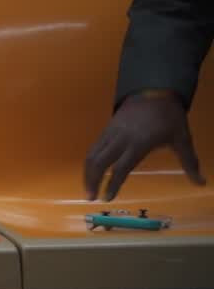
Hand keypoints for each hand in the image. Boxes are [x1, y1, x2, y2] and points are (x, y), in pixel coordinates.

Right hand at [84, 91, 205, 201]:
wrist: (155, 90)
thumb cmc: (169, 117)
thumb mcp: (182, 139)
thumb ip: (189, 162)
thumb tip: (201, 183)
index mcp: (138, 144)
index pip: (121, 168)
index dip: (112, 184)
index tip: (108, 198)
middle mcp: (120, 139)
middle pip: (98, 162)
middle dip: (92, 180)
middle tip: (91, 197)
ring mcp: (111, 132)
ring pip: (92, 154)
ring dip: (87, 172)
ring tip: (89, 187)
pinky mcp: (107, 127)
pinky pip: (94, 146)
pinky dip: (91, 160)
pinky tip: (93, 169)